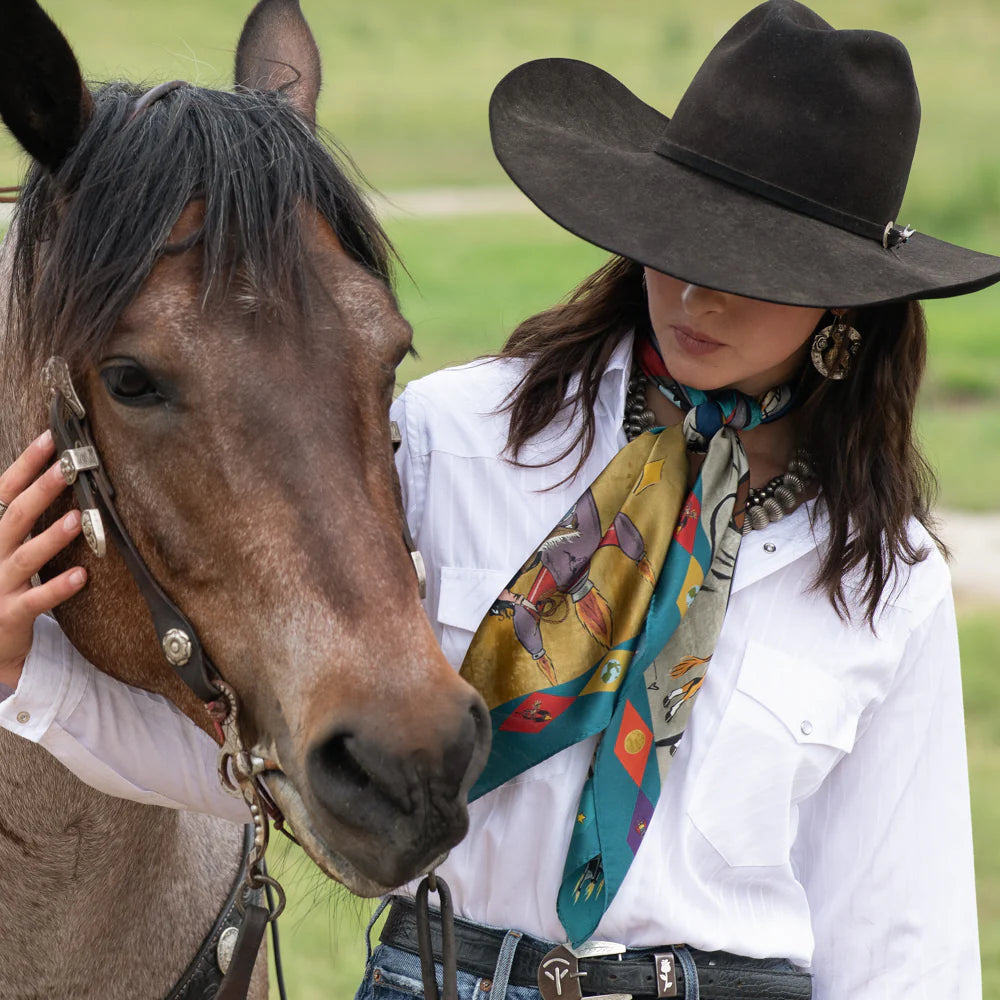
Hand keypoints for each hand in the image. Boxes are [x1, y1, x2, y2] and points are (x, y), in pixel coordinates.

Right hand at [0, 431, 87, 687]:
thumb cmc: (1, 585)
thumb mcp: (6, 546)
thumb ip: (22, 517)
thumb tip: (52, 474)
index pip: (4, 493)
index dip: (25, 465)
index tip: (50, 438)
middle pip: (16, 517)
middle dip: (42, 489)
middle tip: (70, 466)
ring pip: (26, 558)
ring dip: (51, 538)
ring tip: (76, 519)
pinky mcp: (10, 615)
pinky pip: (36, 602)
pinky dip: (58, 588)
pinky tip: (81, 576)